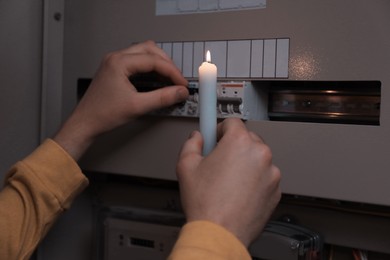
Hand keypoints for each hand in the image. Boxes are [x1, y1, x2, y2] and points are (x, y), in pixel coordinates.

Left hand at [54, 41, 188, 159]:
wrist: (85, 123)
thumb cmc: (102, 114)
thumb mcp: (137, 106)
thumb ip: (162, 98)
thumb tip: (179, 92)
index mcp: (119, 62)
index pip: (154, 60)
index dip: (172, 72)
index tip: (182, 84)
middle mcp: (116, 58)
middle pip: (150, 50)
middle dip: (167, 64)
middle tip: (177, 79)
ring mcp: (114, 62)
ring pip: (144, 53)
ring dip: (159, 63)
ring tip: (169, 78)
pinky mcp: (115, 69)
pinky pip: (137, 61)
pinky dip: (150, 68)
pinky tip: (157, 79)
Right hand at [176, 118, 280, 246]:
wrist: (220, 233)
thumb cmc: (206, 204)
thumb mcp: (186, 166)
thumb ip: (191, 144)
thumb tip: (196, 138)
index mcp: (239, 143)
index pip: (232, 122)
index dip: (220, 128)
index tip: (216, 134)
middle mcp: (259, 154)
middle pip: (247, 139)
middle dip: (233, 147)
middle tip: (219, 161)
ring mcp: (271, 173)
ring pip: (257, 159)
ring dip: (245, 164)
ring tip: (229, 181)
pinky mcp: (276, 190)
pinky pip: (265, 177)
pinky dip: (255, 180)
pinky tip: (239, 192)